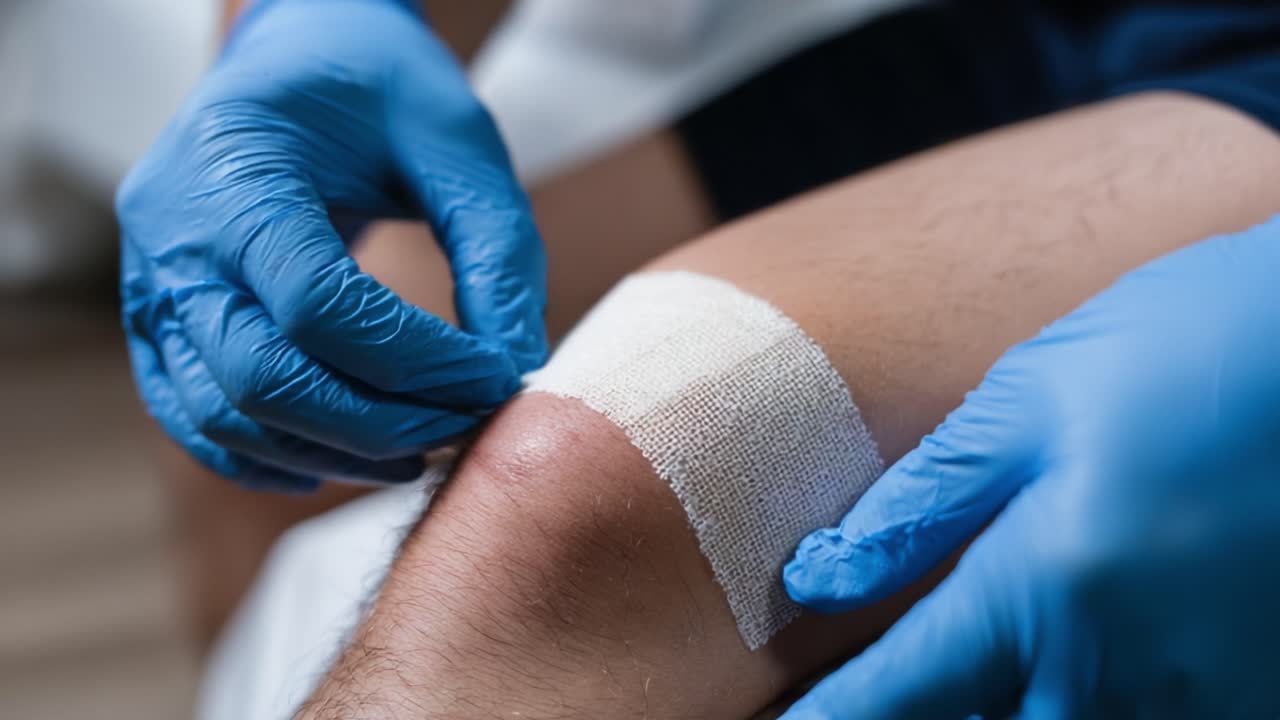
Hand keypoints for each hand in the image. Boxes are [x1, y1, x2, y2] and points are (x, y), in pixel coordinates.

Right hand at [116, 0, 545, 490]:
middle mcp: (172, 234)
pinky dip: (271, 457)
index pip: (316, 304)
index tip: (493, 378)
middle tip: (463, 426)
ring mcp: (152, 284)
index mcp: (234, 168)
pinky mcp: (160, 321)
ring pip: (225, 416)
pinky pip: (198, 420)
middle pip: (262, 377)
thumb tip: (515, 367)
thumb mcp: (456, 143)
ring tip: (422, 447)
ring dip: (332, 452)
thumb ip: (495, 251)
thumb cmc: (379, 89)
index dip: (415, 361)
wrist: (300, 63)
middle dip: (378, 422)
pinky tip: (350, 455)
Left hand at [781, 215, 1279, 718]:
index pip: (898, 693)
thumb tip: (816, 579)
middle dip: (922, 717)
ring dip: (1005, 712)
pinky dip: (1090, 703)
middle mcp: (1124, 668)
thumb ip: (922, 504)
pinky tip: (1065, 658)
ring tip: (969, 669)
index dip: (830, 719)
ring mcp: (1207, 690)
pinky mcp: (1261, 687)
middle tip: (884, 682)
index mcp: (1046, 590)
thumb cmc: (1192, 344)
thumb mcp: (1033, 401)